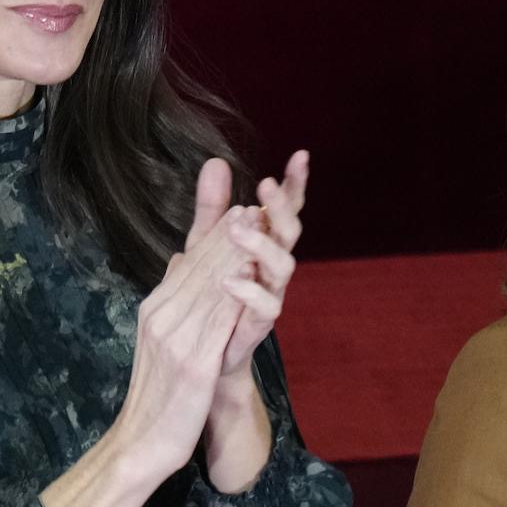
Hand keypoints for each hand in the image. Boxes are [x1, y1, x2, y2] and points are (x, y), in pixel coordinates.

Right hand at [114, 201, 252, 480]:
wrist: (141, 443)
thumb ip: (172, 301)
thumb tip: (177, 260)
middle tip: (255, 204)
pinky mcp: (193, 364)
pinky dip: (238, 294)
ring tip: (260, 228)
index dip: (215, 235)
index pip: (187, 264)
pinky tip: (256, 276)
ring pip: (211, 288)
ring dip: (237, 254)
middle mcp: (160, 318)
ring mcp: (175, 339)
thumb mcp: (160, 342)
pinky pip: (220, 322)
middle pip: (199, 268)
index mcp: (153, 310)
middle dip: (228, 235)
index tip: (240, 208)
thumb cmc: (156, 396)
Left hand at [219, 150, 307, 376]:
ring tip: (238, 228)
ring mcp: (270, 294)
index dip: (295, 185)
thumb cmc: (211, 292)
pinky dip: (249, 291)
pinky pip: (266, 306)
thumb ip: (212, 208)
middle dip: (281, 207)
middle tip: (265, 184)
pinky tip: (229, 278)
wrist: (205, 350)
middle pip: (289, 232)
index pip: (285, 210)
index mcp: (264, 244)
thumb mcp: (205, 244)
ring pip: (283, 266)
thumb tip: (216, 162)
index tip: (300, 156)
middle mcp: (272, 267)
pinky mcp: (259, 323)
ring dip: (263, 244)